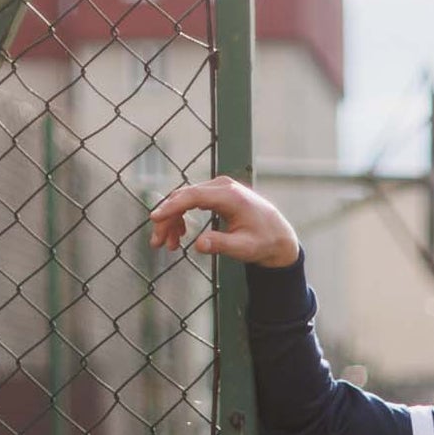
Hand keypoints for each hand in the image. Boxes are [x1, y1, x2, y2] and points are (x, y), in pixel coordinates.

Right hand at [148, 174, 299, 266]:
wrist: (278, 234)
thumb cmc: (263, 242)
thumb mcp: (244, 248)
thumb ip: (222, 245)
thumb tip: (198, 245)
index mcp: (230, 196)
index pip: (193, 196)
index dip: (171, 207)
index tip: (155, 218)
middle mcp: (222, 186)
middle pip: (184, 197)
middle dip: (167, 219)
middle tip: (157, 243)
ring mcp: (218, 188)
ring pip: (185, 199)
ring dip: (172, 221)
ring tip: (168, 246)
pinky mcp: (216, 194)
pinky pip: (192, 202)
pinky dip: (182, 217)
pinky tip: (179, 236)